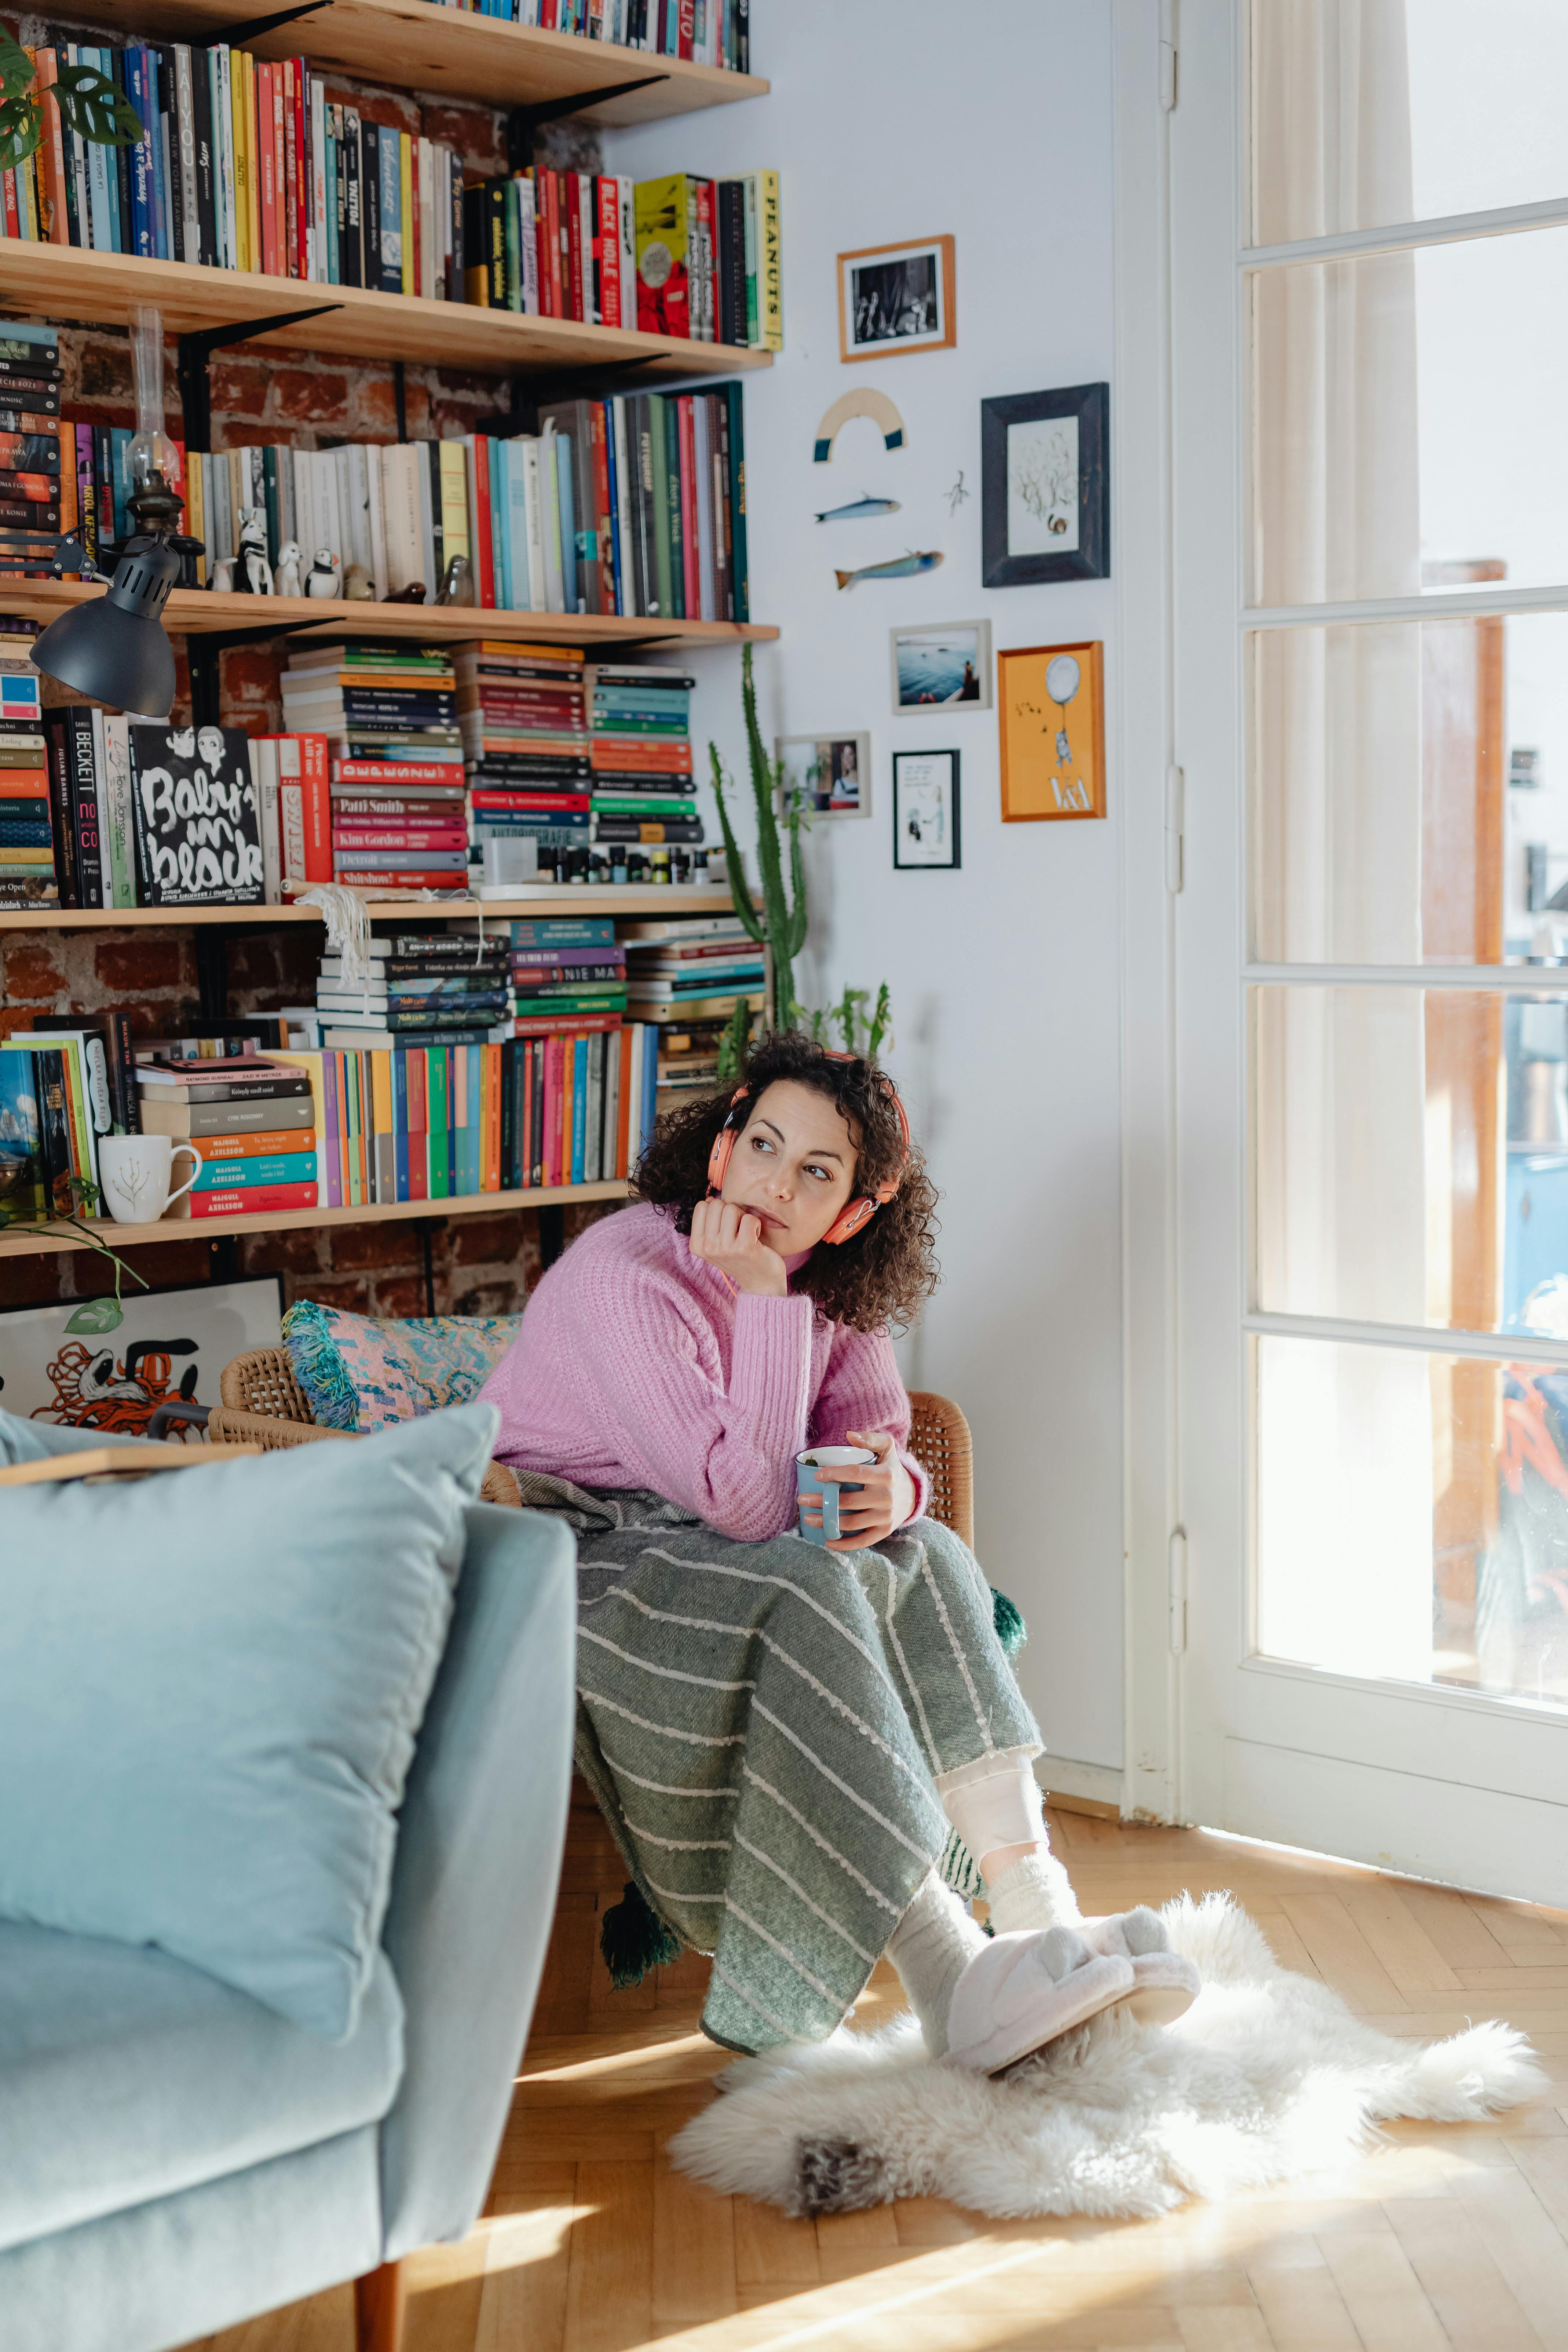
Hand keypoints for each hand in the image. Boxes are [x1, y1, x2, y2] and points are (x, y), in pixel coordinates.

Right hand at [689, 1196, 788, 1296]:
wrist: (760, 1283)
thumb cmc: (739, 1257)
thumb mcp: (716, 1243)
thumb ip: (709, 1222)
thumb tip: (710, 1199)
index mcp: (697, 1244)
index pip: (702, 1206)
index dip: (717, 1210)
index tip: (725, 1227)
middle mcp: (708, 1247)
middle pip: (717, 1204)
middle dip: (731, 1212)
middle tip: (737, 1230)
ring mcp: (725, 1248)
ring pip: (731, 1209)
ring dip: (743, 1218)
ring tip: (746, 1234)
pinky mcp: (744, 1247)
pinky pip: (749, 1218)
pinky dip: (756, 1224)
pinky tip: (756, 1238)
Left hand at [802, 1428, 917, 1550]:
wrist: (911, 1494)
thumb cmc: (891, 1468)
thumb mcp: (887, 1448)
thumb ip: (871, 1438)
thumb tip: (849, 1434)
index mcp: (886, 1475)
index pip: (856, 1473)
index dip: (834, 1474)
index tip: (817, 1476)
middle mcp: (887, 1498)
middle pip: (848, 1501)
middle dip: (822, 1501)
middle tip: (802, 1499)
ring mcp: (885, 1517)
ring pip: (851, 1523)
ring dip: (826, 1522)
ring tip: (808, 1517)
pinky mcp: (884, 1532)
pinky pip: (862, 1541)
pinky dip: (844, 1544)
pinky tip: (827, 1540)